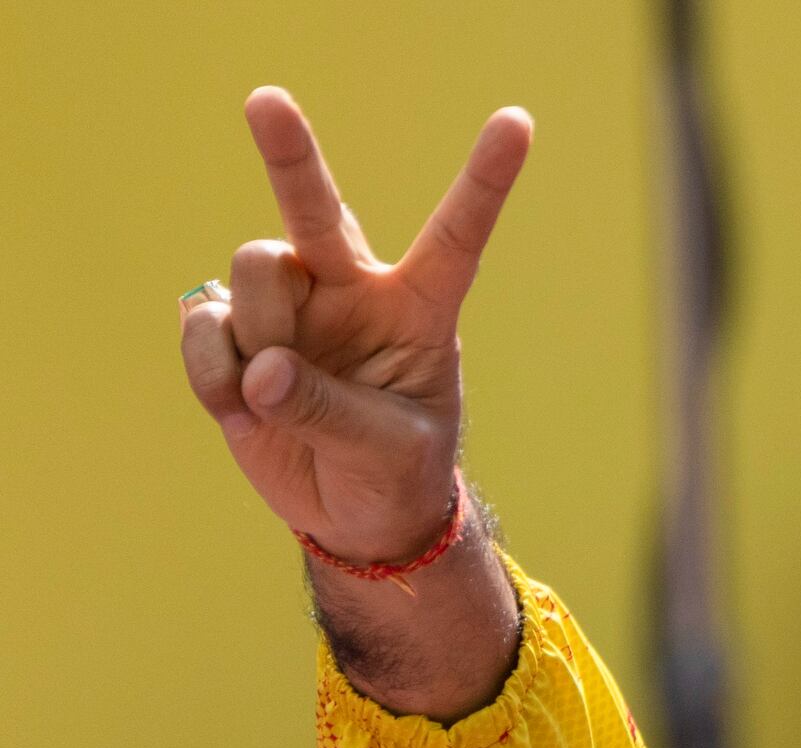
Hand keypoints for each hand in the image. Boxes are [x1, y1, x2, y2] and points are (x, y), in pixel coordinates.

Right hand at [180, 88, 532, 563]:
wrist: (355, 514)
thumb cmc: (395, 471)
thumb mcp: (388, 451)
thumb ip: (331, 412)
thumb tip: (262, 369)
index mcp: (419, 307)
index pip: (456, 236)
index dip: (485, 181)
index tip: (518, 123)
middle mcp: (351, 289)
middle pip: (315, 209)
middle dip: (289, 155)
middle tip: (267, 102)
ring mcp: (289, 306)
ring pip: (257, 271)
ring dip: (262, 334)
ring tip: (278, 398)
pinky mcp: (234, 331)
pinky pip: (205, 324)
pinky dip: (215, 374)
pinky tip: (241, 408)